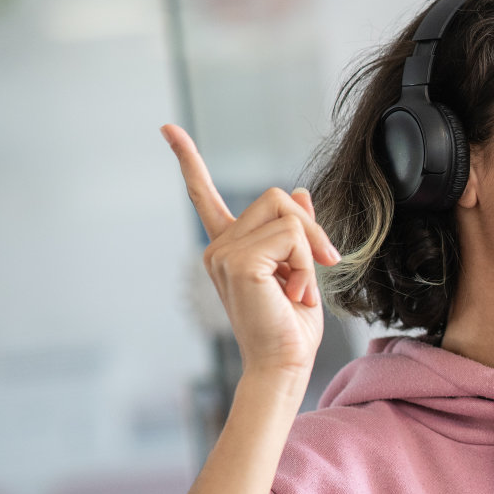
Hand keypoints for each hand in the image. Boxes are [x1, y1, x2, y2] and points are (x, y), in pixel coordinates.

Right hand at [162, 124, 340, 381]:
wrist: (284, 364)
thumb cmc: (291, 327)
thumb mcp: (301, 270)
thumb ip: (296, 233)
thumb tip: (299, 190)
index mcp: (230, 248)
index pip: (204, 196)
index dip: (189, 161)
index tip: (168, 129)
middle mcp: (220, 247)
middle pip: (276, 197)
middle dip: (310, 228)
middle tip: (325, 263)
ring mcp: (224, 253)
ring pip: (288, 214)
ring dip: (310, 249)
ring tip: (300, 287)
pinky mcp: (239, 261)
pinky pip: (292, 236)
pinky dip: (307, 262)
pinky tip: (294, 292)